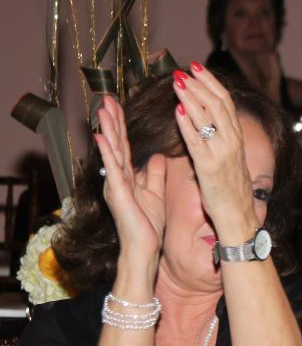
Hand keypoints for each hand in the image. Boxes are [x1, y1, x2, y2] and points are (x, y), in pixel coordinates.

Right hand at [94, 95, 164, 263]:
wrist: (144, 247)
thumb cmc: (147, 224)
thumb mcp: (155, 193)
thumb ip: (153, 174)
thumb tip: (156, 156)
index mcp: (127, 176)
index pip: (124, 144)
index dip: (122, 124)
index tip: (119, 103)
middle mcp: (117, 177)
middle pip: (115, 143)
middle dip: (112, 120)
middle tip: (107, 97)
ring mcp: (115, 184)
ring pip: (111, 151)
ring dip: (107, 129)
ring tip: (102, 109)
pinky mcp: (117, 193)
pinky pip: (112, 169)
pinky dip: (107, 152)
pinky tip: (101, 137)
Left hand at [172, 65, 258, 241]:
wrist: (238, 215)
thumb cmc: (230, 189)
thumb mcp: (229, 158)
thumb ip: (220, 137)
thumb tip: (206, 118)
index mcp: (237, 138)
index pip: (226, 102)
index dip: (211, 82)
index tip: (196, 67)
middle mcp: (232, 142)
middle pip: (218, 104)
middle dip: (199, 84)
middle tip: (183, 69)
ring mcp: (222, 154)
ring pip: (208, 118)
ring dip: (191, 97)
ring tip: (177, 81)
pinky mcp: (209, 167)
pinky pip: (197, 141)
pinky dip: (188, 124)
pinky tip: (177, 110)